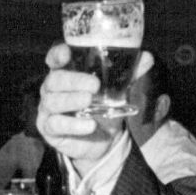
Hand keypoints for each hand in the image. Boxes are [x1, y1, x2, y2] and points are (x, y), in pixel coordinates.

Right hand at [38, 44, 152, 162]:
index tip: (67, 53)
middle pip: (54, 80)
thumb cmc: (105, 107)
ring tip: (89, 101)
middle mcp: (53, 88)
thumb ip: (131, 73)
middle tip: (95, 85)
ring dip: (71, 100)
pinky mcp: (49, 129)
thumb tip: (148, 57)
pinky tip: (89, 124)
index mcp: (66, 72)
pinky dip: (73, 124)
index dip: (57, 54)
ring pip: (52, 101)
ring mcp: (48, 109)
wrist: (104, 141)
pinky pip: (55, 124)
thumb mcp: (119, 89)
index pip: (54, 58)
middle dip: (74, 80)